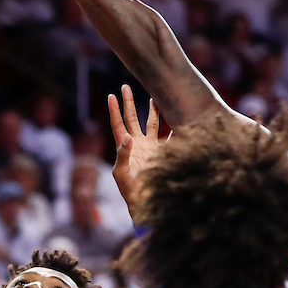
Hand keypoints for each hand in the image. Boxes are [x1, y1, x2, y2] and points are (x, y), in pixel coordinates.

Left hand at [108, 85, 168, 208]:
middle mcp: (137, 144)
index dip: (114, 110)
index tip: (111, 96)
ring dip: (152, 111)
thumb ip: (123, 154)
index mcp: (124, 147)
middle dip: (129, 102)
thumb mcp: (122, 172)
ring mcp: (149, 148)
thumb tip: (127, 136)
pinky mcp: (161, 153)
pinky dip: (172, 127)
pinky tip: (176, 117)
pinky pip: (168, 137)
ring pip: (150, 124)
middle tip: (125, 86)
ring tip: (153, 96)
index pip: (118, 124)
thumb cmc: (129, 189)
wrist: (144, 201)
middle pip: (132, 118)